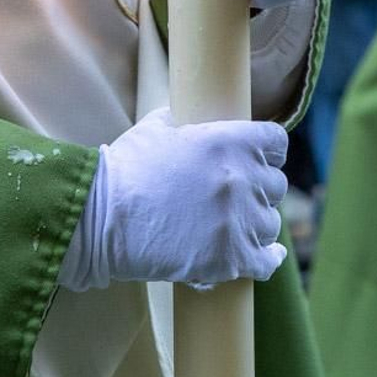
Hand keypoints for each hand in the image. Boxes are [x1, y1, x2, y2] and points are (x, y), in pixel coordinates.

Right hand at [58, 109, 288, 290]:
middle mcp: (241, 178)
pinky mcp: (231, 258)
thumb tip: (183, 116)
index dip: (269, 151)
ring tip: (236, 227)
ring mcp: (238, 220)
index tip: (263, 160)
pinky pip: (267, 260)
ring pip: (270, 223)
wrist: (99, 220)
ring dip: (256, 224)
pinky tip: (266, 255)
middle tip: (238, 198)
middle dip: (259, 190)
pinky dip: (267, 258)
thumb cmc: (122, 172)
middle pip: (276, 185)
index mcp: (228, 141)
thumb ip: (178, 120)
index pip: (277, 141)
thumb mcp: (152, 130)